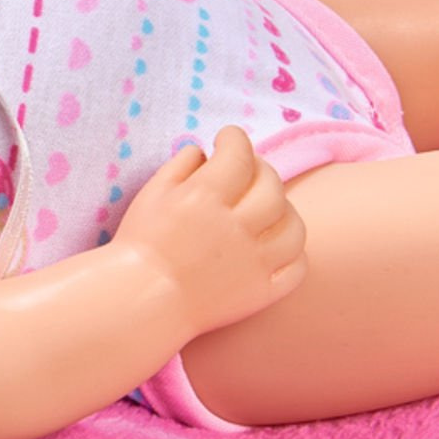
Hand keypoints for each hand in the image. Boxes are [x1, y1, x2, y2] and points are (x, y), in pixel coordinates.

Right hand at [113, 124, 306, 336]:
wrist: (140, 300)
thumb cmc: (140, 246)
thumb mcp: (150, 195)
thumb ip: (180, 166)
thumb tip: (205, 152)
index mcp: (203, 198)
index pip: (238, 155)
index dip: (235, 139)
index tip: (228, 138)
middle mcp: (235, 227)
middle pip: (272, 186)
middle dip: (261, 169)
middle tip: (247, 170)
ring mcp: (254, 261)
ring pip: (293, 225)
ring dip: (284, 210)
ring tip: (266, 208)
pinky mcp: (263, 291)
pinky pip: (298, 265)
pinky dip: (294, 252)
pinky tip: (274, 244)